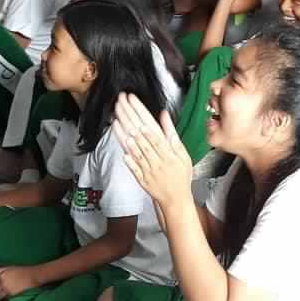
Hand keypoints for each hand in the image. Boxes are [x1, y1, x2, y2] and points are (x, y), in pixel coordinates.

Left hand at [0, 264, 37, 300]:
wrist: (33, 276)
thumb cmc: (23, 270)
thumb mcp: (10, 267)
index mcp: (2, 275)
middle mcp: (3, 283)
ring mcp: (7, 289)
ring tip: (1, 295)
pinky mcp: (12, 295)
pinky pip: (4, 299)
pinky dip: (4, 299)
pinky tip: (6, 297)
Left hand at [114, 94, 193, 209]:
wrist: (176, 199)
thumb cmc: (181, 174)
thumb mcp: (183, 153)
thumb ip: (172, 134)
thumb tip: (164, 115)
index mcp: (168, 151)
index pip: (152, 128)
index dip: (141, 114)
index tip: (132, 101)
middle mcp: (157, 158)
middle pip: (140, 135)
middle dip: (129, 117)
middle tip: (120, 102)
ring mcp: (148, 168)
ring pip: (135, 148)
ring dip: (125, 133)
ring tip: (116, 118)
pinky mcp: (141, 177)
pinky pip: (132, 165)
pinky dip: (126, 155)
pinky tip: (119, 143)